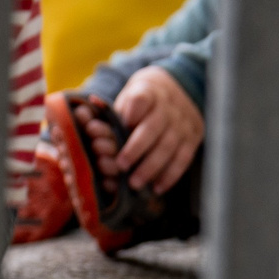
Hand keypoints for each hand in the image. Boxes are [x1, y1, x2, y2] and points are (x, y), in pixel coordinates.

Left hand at [108, 68, 202, 193]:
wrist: (176, 91)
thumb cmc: (141, 101)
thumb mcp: (126, 96)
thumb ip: (110, 111)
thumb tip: (86, 121)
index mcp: (148, 92)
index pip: (140, 100)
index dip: (132, 113)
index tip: (121, 126)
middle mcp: (168, 107)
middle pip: (153, 128)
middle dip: (136, 149)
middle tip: (120, 166)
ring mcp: (183, 123)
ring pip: (168, 146)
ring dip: (151, 167)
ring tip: (134, 183)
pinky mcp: (192, 138)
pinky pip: (183, 158)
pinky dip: (170, 174)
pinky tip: (157, 187)